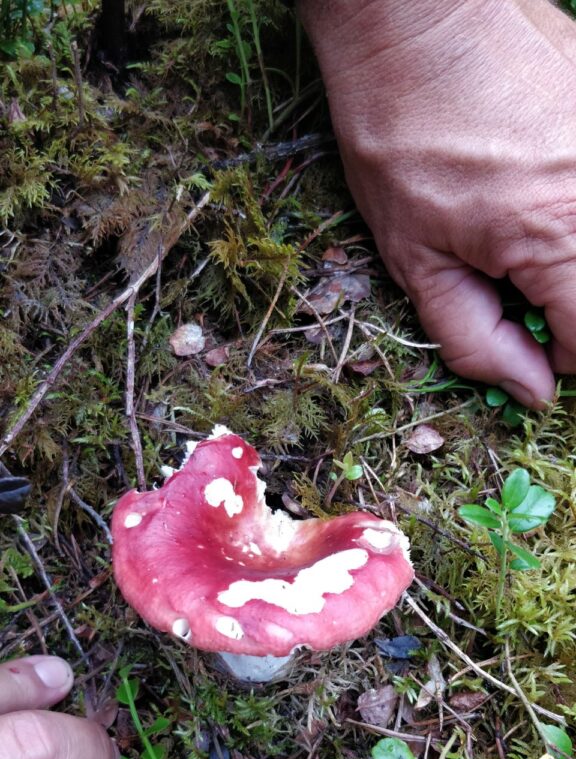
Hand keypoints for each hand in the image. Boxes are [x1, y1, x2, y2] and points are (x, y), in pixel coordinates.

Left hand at [301, 0, 575, 407]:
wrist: (416, 16)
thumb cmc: (399, 132)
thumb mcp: (414, 258)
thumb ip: (474, 337)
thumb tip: (532, 389)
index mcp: (555, 238)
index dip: (558, 356)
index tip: (525, 339)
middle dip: (574, 309)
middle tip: (525, 287)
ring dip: (573, 262)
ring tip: (524, 230)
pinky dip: (575, 212)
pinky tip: (538, 188)